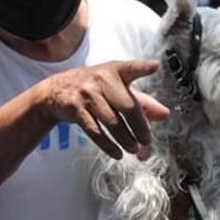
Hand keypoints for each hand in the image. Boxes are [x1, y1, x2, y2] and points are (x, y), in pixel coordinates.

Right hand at [39, 60, 168, 159]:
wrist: (54, 91)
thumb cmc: (93, 88)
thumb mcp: (116, 88)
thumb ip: (142, 101)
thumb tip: (164, 114)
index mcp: (113, 70)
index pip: (131, 68)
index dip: (142, 67)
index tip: (154, 66)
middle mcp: (100, 79)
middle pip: (127, 105)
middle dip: (140, 126)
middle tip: (147, 140)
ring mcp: (86, 93)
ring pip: (112, 122)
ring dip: (126, 139)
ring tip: (134, 149)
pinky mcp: (74, 108)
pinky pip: (95, 131)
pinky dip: (108, 145)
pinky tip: (117, 153)